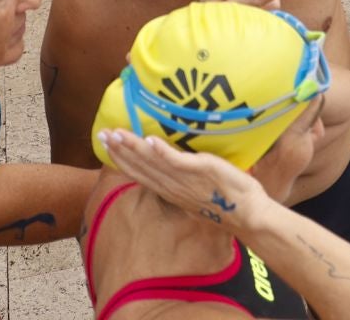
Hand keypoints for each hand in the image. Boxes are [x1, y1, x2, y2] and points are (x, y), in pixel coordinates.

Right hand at [98, 131, 268, 232]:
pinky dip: (162, 152)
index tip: (105, 144)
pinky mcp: (201, 170)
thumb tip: (173, 167)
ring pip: (153, 162)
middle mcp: (172, 186)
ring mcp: (185, 179)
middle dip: (119, 151)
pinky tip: (149, 140)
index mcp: (170, 190)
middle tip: (101, 134)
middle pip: (140, 167)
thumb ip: (181, 181)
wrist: (248, 214)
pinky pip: (178, 161)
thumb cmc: (225, 202)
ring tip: (117, 133)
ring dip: (133, 148)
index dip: (120, 159)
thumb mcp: (195, 193)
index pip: (139, 174)